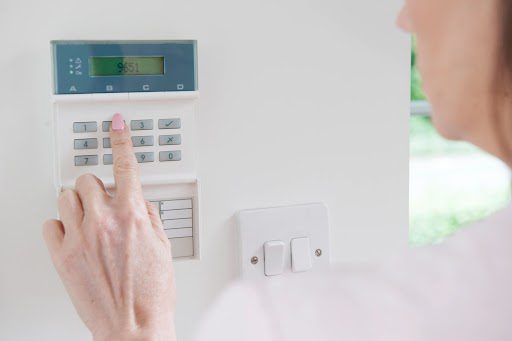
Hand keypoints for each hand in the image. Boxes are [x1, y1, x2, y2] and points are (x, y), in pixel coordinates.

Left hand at [43, 113, 175, 340]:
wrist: (134, 326)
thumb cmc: (152, 293)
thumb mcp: (164, 248)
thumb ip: (150, 217)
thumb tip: (140, 204)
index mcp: (134, 216)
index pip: (126, 165)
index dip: (121, 138)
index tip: (115, 123)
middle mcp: (105, 222)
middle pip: (88, 178)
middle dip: (98, 186)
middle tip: (105, 202)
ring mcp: (81, 238)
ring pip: (66, 195)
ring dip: (78, 202)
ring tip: (88, 219)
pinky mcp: (63, 257)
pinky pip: (50, 224)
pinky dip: (60, 225)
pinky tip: (74, 235)